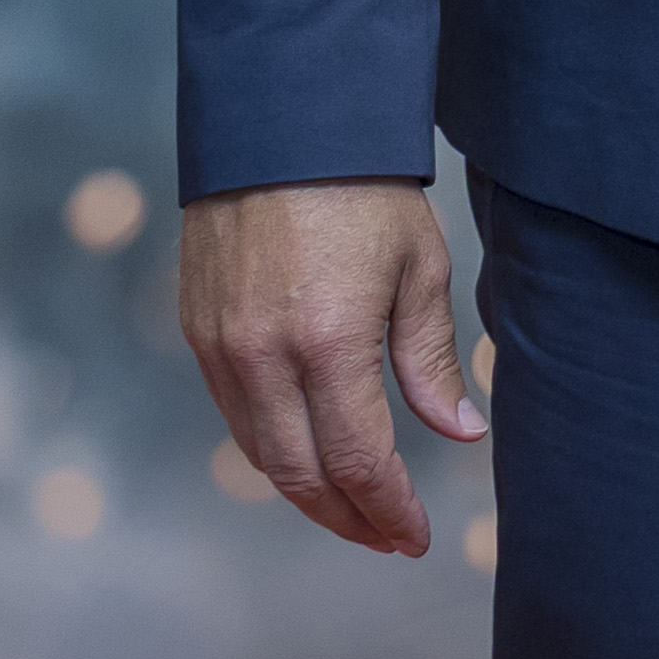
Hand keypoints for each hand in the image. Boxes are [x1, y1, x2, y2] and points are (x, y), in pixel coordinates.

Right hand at [181, 176, 486, 557]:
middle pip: (302, 476)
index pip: (360, 462)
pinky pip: (235, 414)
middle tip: (388, 536)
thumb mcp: (420, 267)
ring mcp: (221, 346)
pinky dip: (273, 448)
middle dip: (349, 519)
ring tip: (354, 508)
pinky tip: (309, 452)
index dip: (390, 510)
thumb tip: (459, 433)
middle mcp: (264, 356)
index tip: (416, 536)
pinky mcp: (198, 330)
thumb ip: (431, 359)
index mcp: (329, 342)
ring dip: (309, 492)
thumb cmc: (364, 189)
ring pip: (262, 454)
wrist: (279, 122)